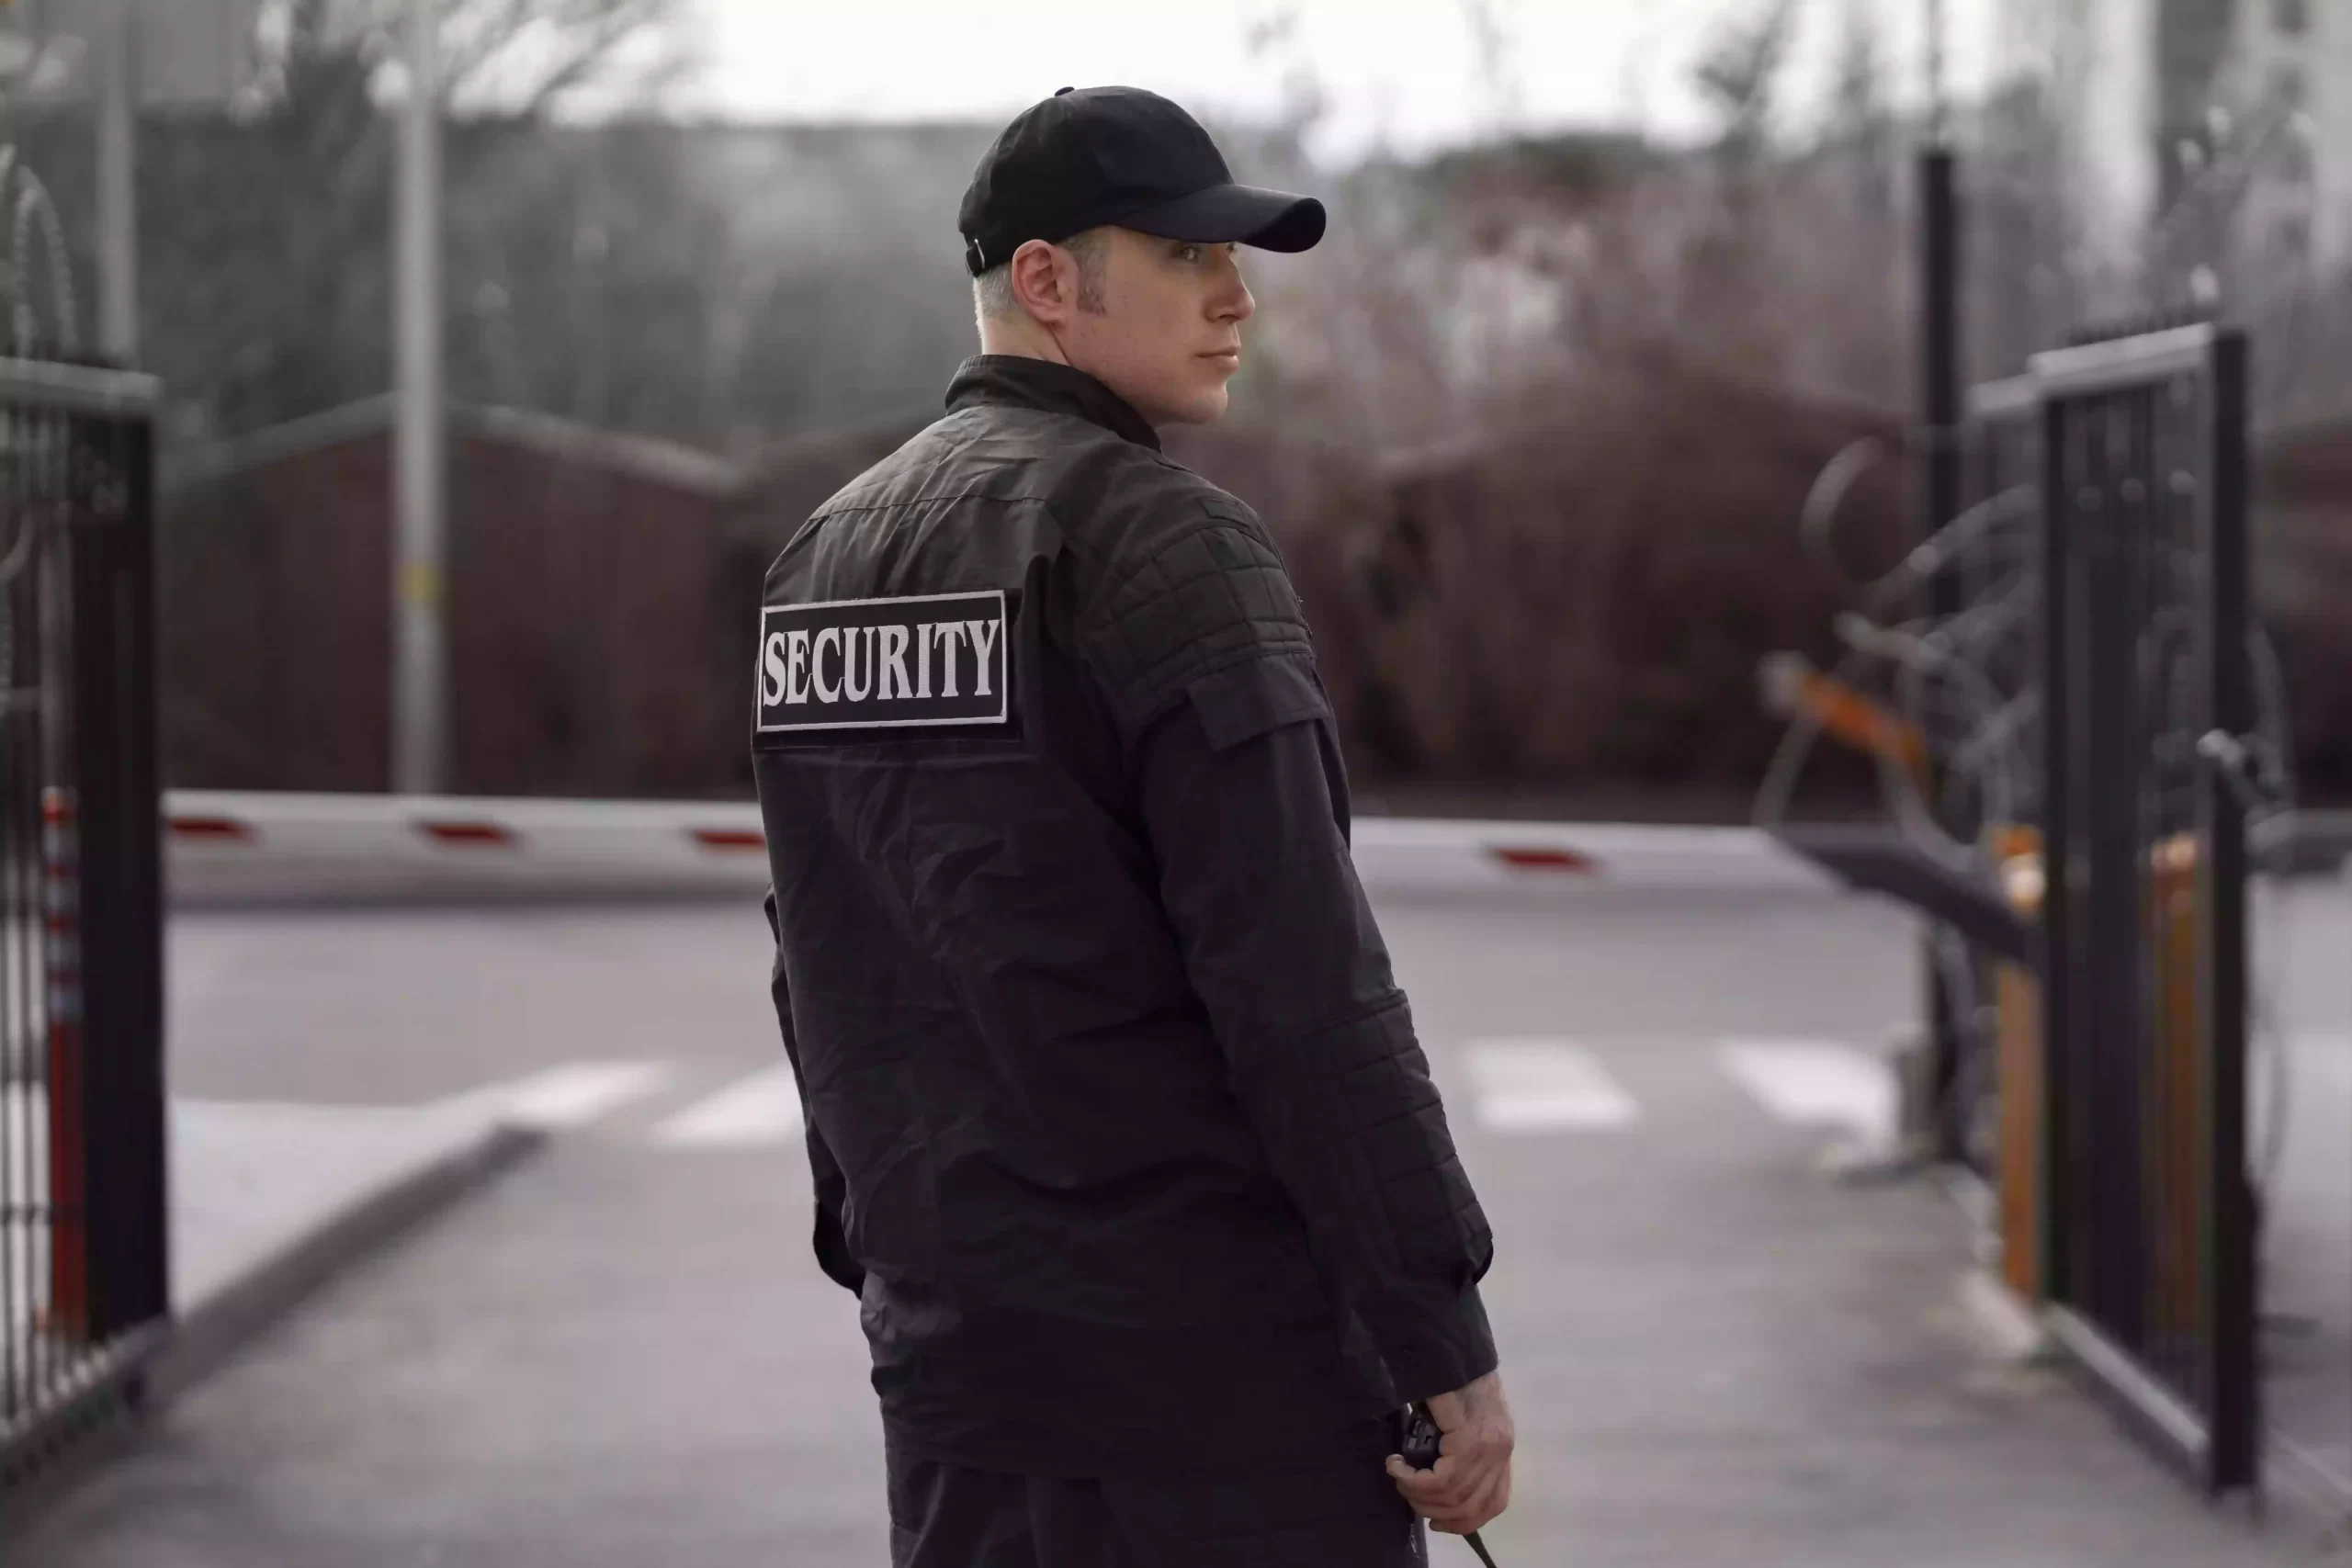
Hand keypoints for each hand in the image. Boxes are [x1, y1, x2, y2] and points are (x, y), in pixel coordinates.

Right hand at [1385, 1369, 1513, 1535]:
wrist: (1446, 1340)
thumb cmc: (1449, 1374)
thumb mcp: (1463, 1417)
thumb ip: (1460, 1450)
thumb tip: (1438, 1487)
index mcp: (1501, 1446)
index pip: (1494, 1502)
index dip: (1464, 1522)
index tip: (1436, 1522)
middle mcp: (1500, 1448)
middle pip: (1470, 1507)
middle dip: (1432, 1510)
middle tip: (1406, 1492)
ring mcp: (1488, 1443)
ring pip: (1454, 1496)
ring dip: (1417, 1493)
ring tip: (1398, 1474)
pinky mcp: (1470, 1436)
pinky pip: (1443, 1478)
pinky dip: (1415, 1480)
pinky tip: (1398, 1466)